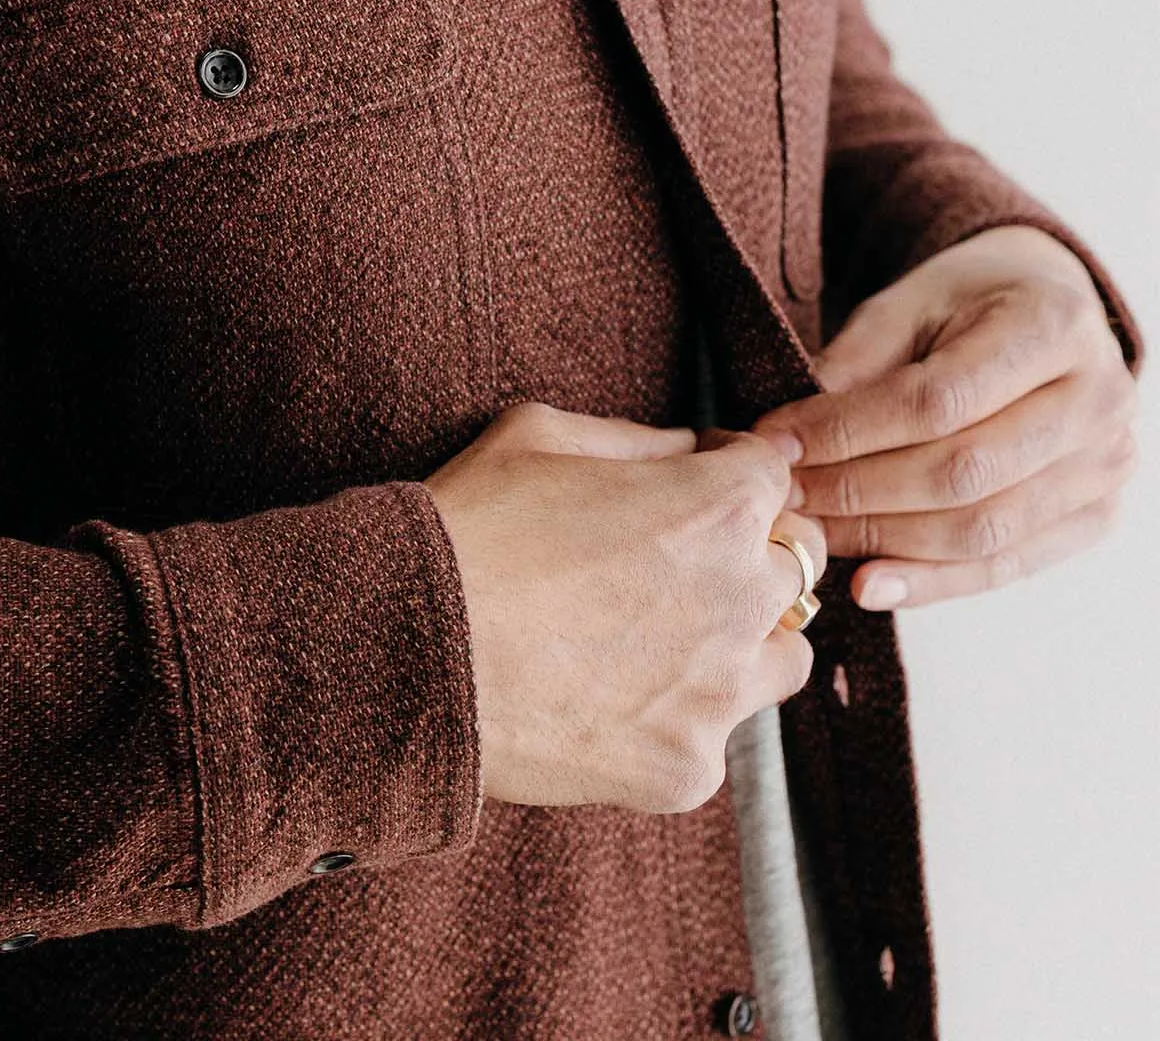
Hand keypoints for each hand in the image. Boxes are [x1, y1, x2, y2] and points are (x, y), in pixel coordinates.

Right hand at [422, 402, 822, 813]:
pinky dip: (674, 714)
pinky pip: (712, 733)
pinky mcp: (688, 768)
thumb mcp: (537, 434)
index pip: (773, 474)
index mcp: (714, 508)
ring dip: (742, 638)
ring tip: (661, 635)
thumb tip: (688, 453)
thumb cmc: (466, 528)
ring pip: (782, 657)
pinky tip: (607, 695)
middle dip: (746, 551)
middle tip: (674, 558)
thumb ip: (637, 438)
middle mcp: (740, 599)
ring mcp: (720, 694)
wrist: (409, 653)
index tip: (700, 478)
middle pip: (793, 566)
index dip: (732, 467)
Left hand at [753, 225, 1137, 611]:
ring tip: (812, 534)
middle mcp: (1096, 401)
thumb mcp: (908, 303)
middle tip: (784, 495)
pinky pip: (1007, 565)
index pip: (937, 400)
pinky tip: (870, 583)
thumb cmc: (968, 304)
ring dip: (884, 540)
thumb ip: (856, 361)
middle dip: (857, 490)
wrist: (1047, 312)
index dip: (847, 430)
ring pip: (984, 530)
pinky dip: (933, 581)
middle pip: (963, 473)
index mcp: (1051, 326)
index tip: (776, 442)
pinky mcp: (1096, 516)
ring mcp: (1105, 466)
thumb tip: (791, 437)